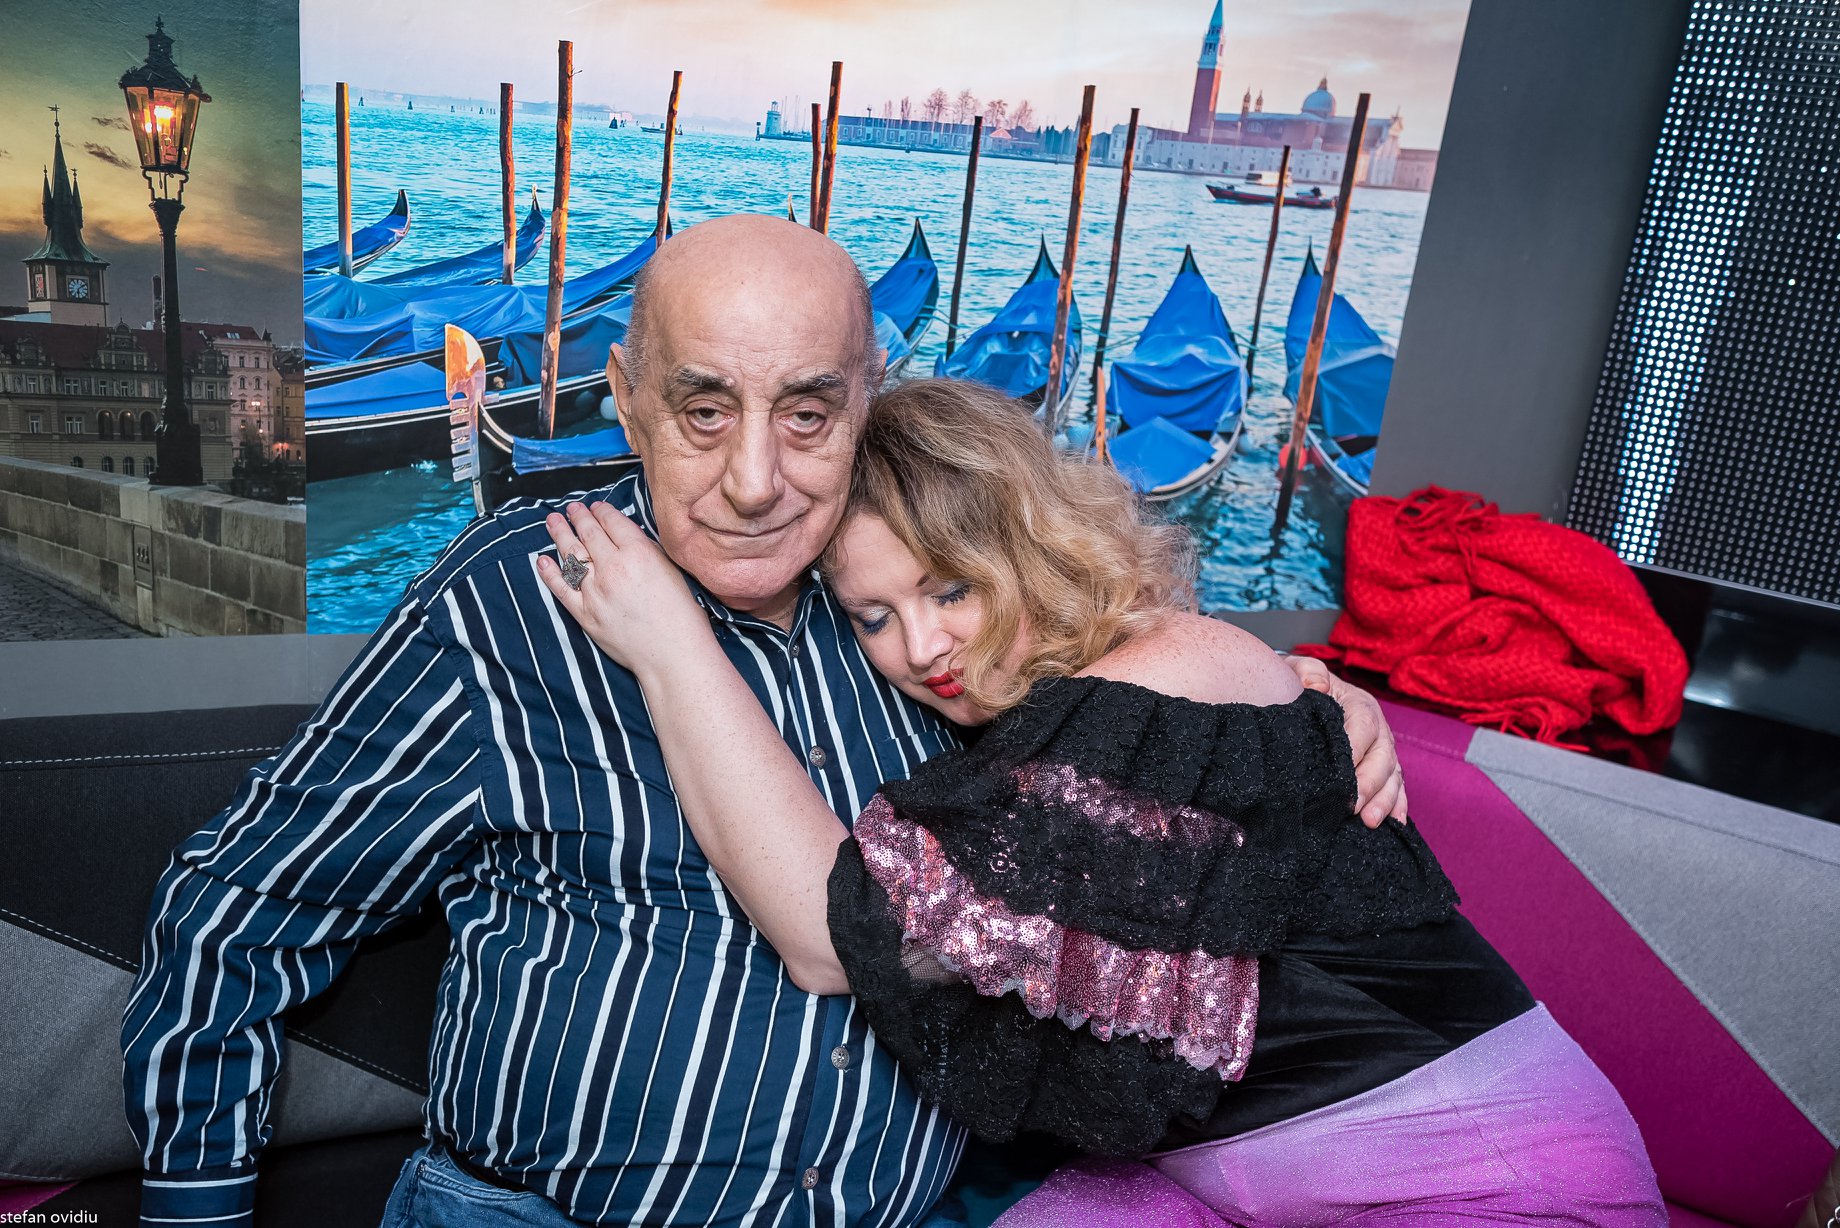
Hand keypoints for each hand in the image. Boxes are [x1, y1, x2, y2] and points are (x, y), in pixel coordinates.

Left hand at [535, 501, 711, 677]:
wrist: (673, 654)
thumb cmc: (681, 615)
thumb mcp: (671, 570)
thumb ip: (647, 550)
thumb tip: (626, 537)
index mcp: (639, 553)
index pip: (612, 522)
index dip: (601, 511)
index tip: (595, 507)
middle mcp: (614, 568)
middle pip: (589, 533)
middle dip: (578, 517)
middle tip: (572, 509)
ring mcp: (596, 591)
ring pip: (571, 555)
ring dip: (560, 534)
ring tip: (553, 521)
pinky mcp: (585, 614)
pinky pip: (561, 588)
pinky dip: (549, 572)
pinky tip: (543, 559)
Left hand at [1282, 655, 1406, 827]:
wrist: (1305, 693)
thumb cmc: (1300, 684)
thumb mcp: (1299, 670)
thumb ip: (1308, 672)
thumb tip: (1316, 685)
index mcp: (1358, 704)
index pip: (1363, 725)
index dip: (1355, 749)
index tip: (1341, 772)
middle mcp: (1377, 727)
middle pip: (1382, 755)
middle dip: (1370, 783)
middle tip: (1353, 806)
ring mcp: (1382, 749)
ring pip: (1392, 775)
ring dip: (1385, 799)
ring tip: (1371, 821)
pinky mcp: (1383, 767)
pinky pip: (1396, 786)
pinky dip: (1397, 804)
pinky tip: (1395, 824)